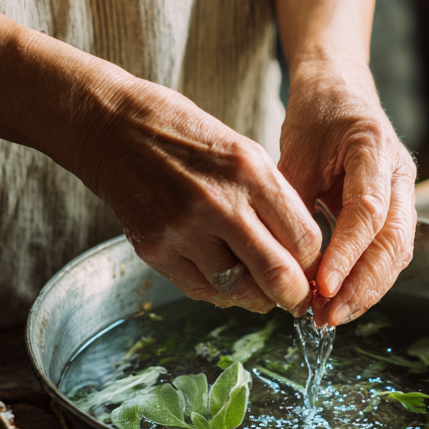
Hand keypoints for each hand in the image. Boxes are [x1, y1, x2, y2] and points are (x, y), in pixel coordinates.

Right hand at [77, 75, 321, 314]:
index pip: (304, 239)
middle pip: (277, 275)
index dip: (316, 265)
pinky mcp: (154, 250)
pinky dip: (224, 294)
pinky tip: (228, 281)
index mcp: (249, 171)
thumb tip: (305, 255)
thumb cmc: (186, 137)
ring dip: (259, 299)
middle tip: (300, 301)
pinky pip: (203, 291)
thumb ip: (275, 201)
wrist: (112, 128)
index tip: (315, 271)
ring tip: (263, 291)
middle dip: (296, 297)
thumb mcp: (243, 151)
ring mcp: (182, 230)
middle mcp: (218, 203)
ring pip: (240, 291)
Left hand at [279, 59, 416, 326]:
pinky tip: (340, 300)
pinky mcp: (399, 211)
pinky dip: (367, 280)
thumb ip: (292, 205)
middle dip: (362, 286)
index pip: (367, 211)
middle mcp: (400, 174)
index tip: (321, 287)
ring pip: (398, 254)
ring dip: (366, 291)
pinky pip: (390, 253)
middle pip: (394, 242)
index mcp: (374, 148)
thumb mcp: (294, 153)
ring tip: (331, 317)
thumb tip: (282, 264)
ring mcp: (405, 194)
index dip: (347, 253)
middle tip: (327, 317)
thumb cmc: (315, 117)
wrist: (341, 91)